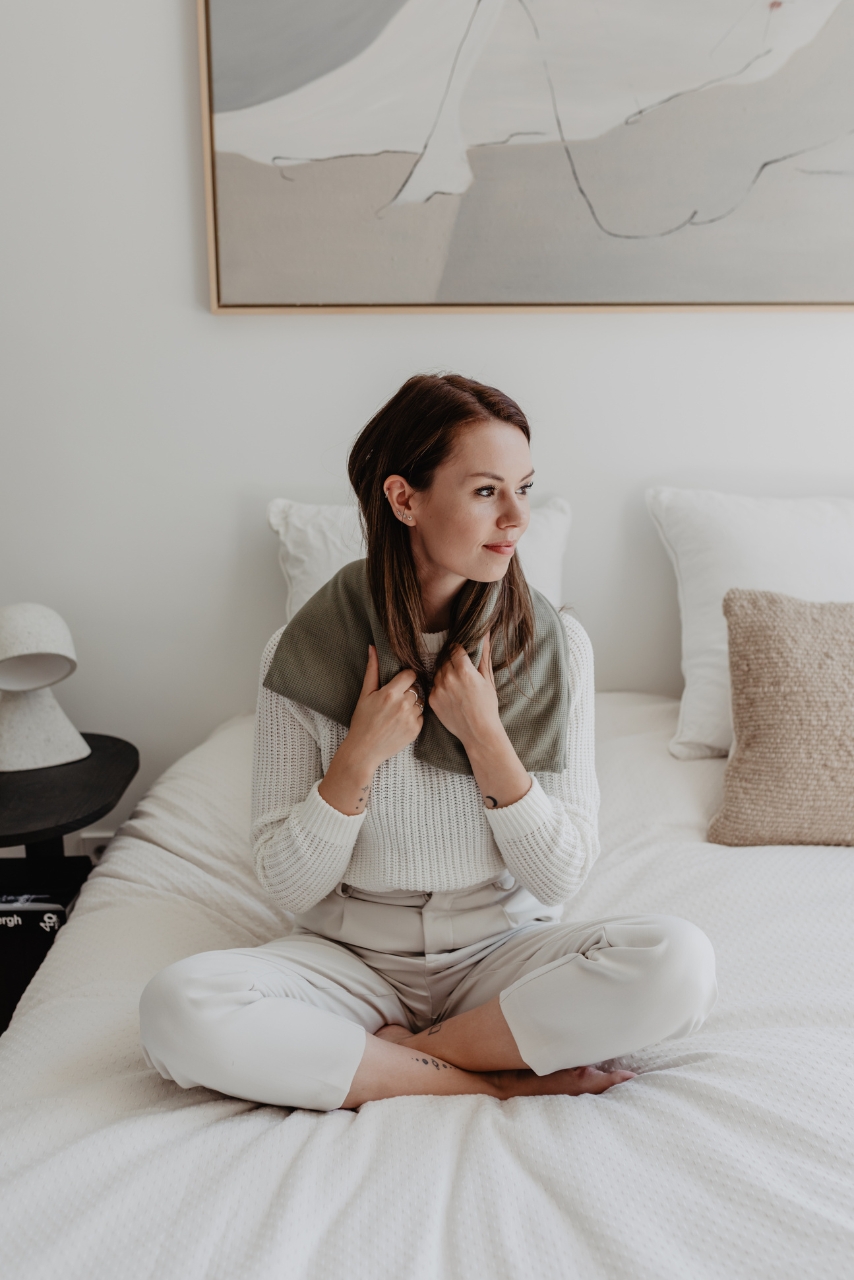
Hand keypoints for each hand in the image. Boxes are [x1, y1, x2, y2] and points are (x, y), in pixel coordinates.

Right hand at [318, 647, 422, 815]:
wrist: (364, 750)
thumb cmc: (362, 721)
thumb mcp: (365, 694)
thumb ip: (372, 670)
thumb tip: (373, 648)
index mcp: (390, 693)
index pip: (410, 674)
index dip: (406, 677)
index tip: (400, 682)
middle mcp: (403, 704)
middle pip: (416, 687)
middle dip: (409, 690)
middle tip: (397, 698)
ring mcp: (411, 718)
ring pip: (420, 701)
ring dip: (413, 703)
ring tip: (398, 711)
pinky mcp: (416, 730)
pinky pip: (422, 716)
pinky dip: (414, 716)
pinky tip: (401, 721)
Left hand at [428, 633, 501, 751]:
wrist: (478, 732)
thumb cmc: (487, 706)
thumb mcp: (488, 679)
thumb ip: (484, 654)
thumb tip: (485, 633)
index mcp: (464, 671)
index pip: (455, 649)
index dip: (459, 650)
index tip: (463, 654)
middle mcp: (448, 678)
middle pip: (445, 659)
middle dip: (452, 661)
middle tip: (461, 670)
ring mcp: (438, 689)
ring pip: (438, 671)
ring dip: (445, 673)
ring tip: (457, 683)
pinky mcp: (432, 700)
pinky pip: (434, 685)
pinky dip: (441, 686)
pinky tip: (451, 694)